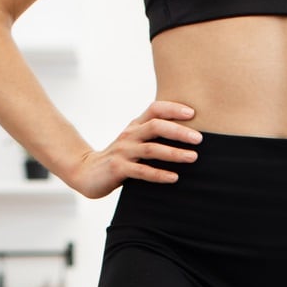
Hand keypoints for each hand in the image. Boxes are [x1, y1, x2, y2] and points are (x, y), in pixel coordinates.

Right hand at [63, 100, 202, 198]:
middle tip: (200, 139)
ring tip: (193, 157)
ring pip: (151, 149)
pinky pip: (142, 171)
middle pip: (156, 126)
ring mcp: (123, 152)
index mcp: (134, 126)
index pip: (154, 109)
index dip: (173, 108)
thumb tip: (186, 134)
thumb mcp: (134, 142)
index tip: (192, 113)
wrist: (87, 173)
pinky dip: (159, 174)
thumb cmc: (118, 158)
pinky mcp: (118, 169)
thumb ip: (153, 136)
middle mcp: (129, 135)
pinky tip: (174, 178)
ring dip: (174, 153)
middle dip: (179, 131)